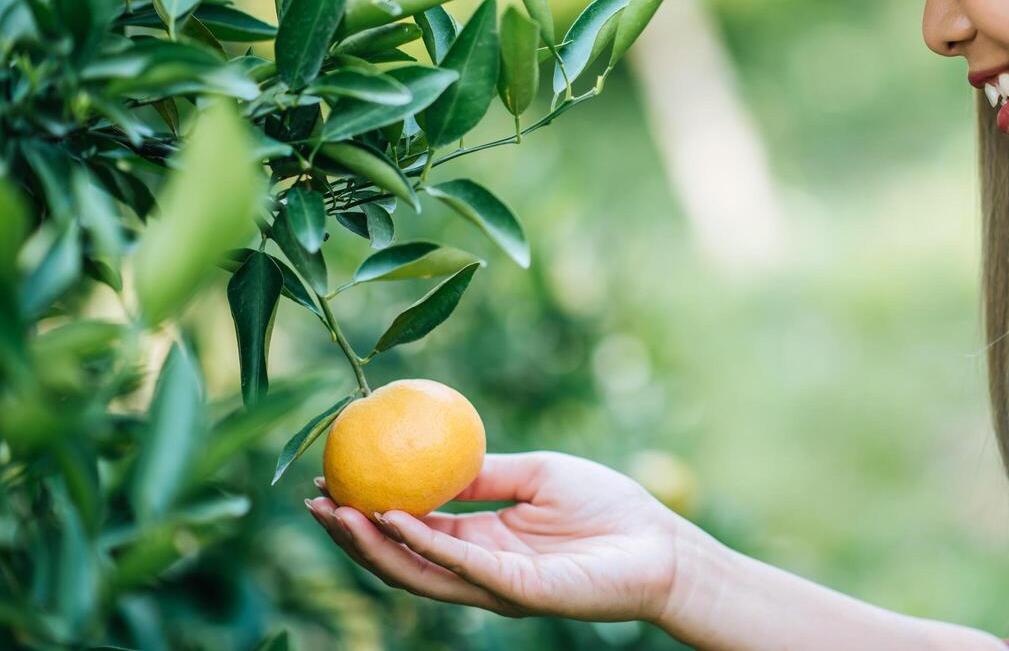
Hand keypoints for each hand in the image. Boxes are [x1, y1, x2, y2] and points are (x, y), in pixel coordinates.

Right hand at [304, 450, 692, 623]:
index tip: (332, 478)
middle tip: (314, 501)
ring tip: (337, 512)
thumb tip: (435, 451)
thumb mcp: (537, 474)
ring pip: (418, 571)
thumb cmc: (607, 506)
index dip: (368, 508)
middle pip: (400, 557)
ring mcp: (495, 584)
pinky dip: (427, 543)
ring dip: (373, 544)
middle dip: (351, 534)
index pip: (411, 528)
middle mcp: (478, 567)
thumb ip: (487, 472)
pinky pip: (464, 566)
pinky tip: (397, 518)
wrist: (660, 543)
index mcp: (481, 539)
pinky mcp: (519, 591)